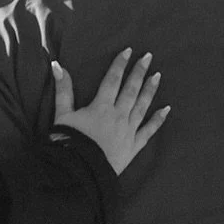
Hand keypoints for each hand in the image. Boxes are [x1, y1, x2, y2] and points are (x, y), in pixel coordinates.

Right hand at [51, 47, 168, 175]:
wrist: (78, 172)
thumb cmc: (67, 143)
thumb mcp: (61, 115)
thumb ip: (63, 90)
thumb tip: (57, 66)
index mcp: (101, 107)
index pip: (112, 80)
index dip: (120, 64)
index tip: (129, 51)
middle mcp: (118, 115)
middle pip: (131, 90)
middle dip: (139, 72)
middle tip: (148, 57)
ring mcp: (128, 131)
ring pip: (142, 106)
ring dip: (150, 90)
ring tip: (157, 75)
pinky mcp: (133, 146)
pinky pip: (148, 131)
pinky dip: (158, 120)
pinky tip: (166, 109)